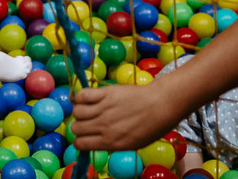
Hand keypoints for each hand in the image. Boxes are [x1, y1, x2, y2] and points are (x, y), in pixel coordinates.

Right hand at [69, 84, 183, 150]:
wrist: (161, 106)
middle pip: (75, 128)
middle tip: (86, 123)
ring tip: (87, 109)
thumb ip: (112, 143)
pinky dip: (79, 97)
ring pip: (76, 112)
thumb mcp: (131, 143)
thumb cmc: (150, 127)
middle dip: (78, 127)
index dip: (79, 141)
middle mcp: (104, 127)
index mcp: (111, 142)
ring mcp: (104, 109)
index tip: (83, 137)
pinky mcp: (105, 94)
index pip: (80, 144)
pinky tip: (86, 98)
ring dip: (79, 111)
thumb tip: (96, 140)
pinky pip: (82, 95)